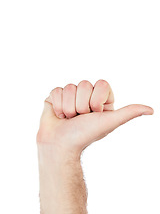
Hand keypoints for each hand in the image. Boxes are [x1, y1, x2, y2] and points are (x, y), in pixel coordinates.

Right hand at [36, 79, 152, 156]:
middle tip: (79, 118)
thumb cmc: (85, 135)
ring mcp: (70, 95)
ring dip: (68, 108)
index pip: (101, 84)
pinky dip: (57, 107)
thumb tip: (151, 110)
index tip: (94, 114)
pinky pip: (56, 91)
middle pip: (83, 84)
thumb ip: (129, 113)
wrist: (61, 145)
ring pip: (69, 87)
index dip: (96, 100)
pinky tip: (60, 116)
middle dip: (80, 106)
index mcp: (100, 99)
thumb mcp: (109, 122)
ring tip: (69, 119)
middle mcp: (86, 95)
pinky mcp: (56, 96)